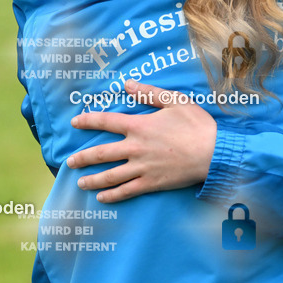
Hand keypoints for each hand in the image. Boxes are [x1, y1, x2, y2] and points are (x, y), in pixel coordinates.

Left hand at [66, 80, 216, 202]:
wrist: (213, 152)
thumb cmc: (197, 125)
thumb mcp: (175, 101)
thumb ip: (149, 93)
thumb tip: (127, 84)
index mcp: (139, 125)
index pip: (106, 122)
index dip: (88, 120)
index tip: (75, 122)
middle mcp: (135, 147)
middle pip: (101, 153)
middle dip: (82, 158)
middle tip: (69, 162)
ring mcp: (142, 167)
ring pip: (109, 176)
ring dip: (92, 179)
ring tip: (80, 182)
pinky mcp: (151, 183)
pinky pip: (126, 191)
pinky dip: (112, 195)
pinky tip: (101, 198)